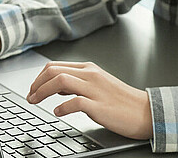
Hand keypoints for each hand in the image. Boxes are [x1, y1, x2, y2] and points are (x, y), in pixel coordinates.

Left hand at [26, 61, 151, 139]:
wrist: (147, 112)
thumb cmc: (122, 101)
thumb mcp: (97, 85)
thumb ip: (77, 83)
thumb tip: (56, 88)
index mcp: (89, 69)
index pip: (55, 66)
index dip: (38, 77)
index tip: (32, 88)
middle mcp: (91, 76)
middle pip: (54, 71)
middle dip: (36, 84)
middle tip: (30, 96)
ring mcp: (96, 90)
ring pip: (61, 81)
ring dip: (43, 91)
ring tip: (36, 101)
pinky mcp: (100, 106)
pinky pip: (76, 102)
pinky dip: (62, 107)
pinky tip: (58, 112)